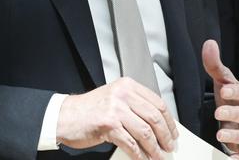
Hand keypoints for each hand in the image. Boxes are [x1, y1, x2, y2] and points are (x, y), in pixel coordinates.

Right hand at [56, 77, 177, 159]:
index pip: (157, 102)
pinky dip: (139, 154)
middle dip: (165, 135)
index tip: (173, 132)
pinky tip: (143, 159)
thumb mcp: (114, 98)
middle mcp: (123, 94)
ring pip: (145, 131)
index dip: (168, 120)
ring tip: (159, 156)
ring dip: (154, 148)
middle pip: (154, 117)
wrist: (65, 116)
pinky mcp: (108, 124)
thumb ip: (134, 106)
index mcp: (128, 86)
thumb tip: (157, 124)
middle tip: (169, 146)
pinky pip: (130, 143)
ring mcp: (116, 109)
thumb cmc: (89, 109)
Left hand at [202, 40, 238, 159]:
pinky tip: (230, 159)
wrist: (234, 120)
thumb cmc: (230, 99)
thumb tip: (209, 43)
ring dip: (236, 136)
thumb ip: (214, 64)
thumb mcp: (222, 81)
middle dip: (236, 114)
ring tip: (219, 135)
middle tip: (219, 113)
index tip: (224, 90)